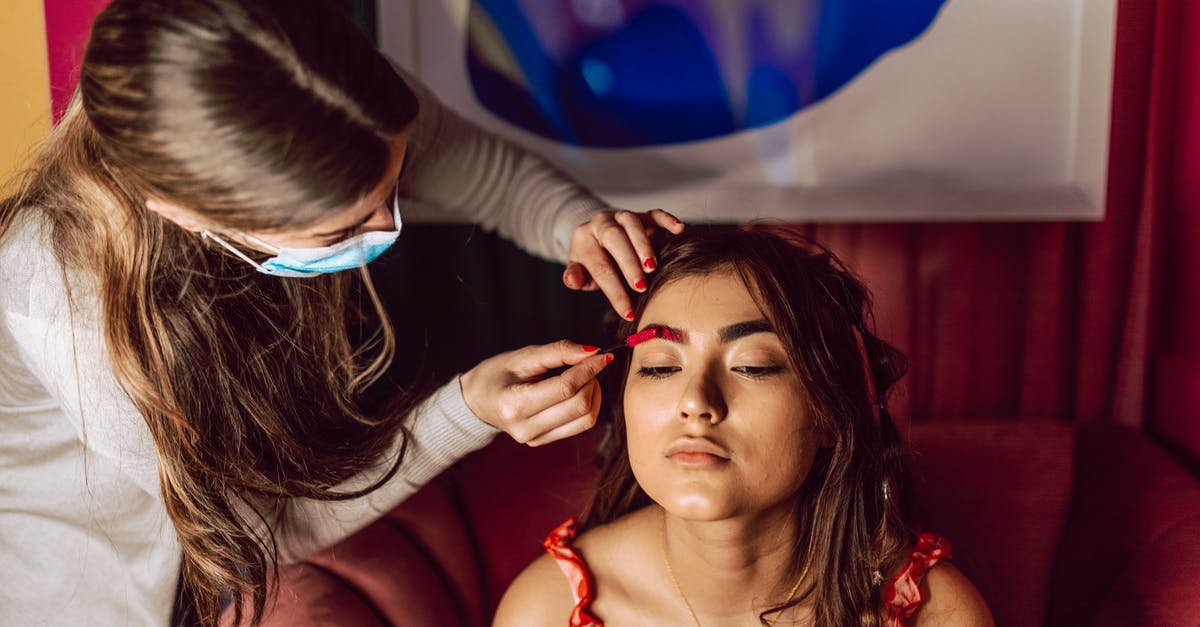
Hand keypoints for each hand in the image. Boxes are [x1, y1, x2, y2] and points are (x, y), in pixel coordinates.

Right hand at [459, 341, 612, 445]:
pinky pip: (579, 426)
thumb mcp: (522, 356)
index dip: (588, 369)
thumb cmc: (497, 374)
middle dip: (592, 380)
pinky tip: (580, 391)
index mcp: (514, 404)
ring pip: (585, 419)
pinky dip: (588, 406)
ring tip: (585, 377)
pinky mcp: (542, 442)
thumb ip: (558, 351)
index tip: (602, 355)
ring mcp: (534, 439)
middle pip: (578, 405)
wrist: (476, 401)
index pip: (565, 388)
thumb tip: (593, 351)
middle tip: (590, 363)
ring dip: (594, 395)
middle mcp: (525, 428)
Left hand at [563, 209, 684, 318]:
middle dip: (628, 263)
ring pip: (632, 223)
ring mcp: (621, 216)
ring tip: (652, 266)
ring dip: (643, 245)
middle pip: (614, 238)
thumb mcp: (580, 270)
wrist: (597, 235)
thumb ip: (575, 277)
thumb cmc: (592, 260)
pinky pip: (654, 213)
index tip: (627, 312)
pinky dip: (666, 219)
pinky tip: (679, 229)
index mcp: (584, 238)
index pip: (599, 265)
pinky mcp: (641, 215)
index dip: (614, 290)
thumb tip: (572, 280)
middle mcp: (601, 223)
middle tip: (640, 286)